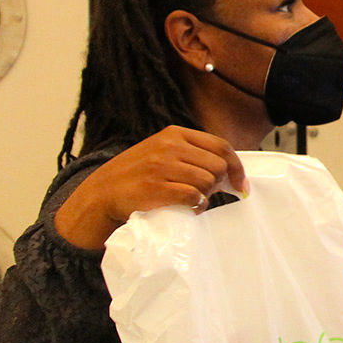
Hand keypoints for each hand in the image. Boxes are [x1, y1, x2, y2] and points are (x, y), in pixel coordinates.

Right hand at [55, 126, 246, 248]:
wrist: (102, 192)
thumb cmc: (138, 174)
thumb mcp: (162, 151)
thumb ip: (192, 154)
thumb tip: (230, 171)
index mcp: (175, 134)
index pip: (220, 146)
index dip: (236, 167)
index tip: (240, 184)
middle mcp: (169, 146)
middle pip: (218, 166)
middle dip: (220, 183)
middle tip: (209, 193)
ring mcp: (162, 167)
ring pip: (208, 181)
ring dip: (208, 195)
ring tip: (195, 199)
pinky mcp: (157, 188)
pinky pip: (194, 196)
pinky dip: (198, 205)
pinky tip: (192, 208)